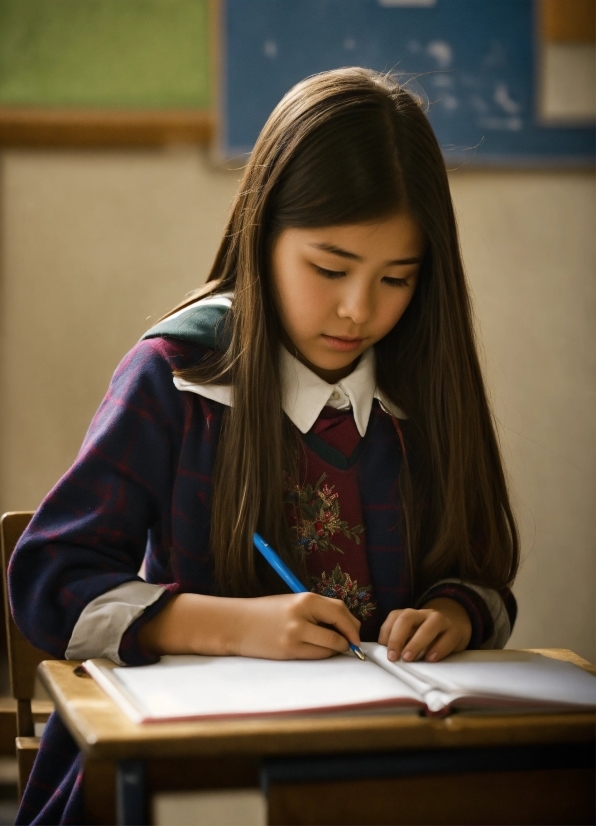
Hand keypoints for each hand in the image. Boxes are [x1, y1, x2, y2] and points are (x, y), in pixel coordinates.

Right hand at [139, 591, 360, 660]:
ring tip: (332, 647)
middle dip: (350, 638)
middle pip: (340, 628)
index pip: (340, 610)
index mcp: (305, 599)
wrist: (236, 623)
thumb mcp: (293, 603)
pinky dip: (323, 655)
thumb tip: (347, 625)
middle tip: (351, 645)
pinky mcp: (289, 651)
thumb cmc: (266, 612)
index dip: (352, 624)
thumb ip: (318, 610)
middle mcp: (302, 615)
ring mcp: (295, 635)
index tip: (355, 633)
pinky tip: (317, 651)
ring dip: (337, 648)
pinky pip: (317, 656)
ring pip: (331, 645)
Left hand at [378, 598, 471, 662]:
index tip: (383, 650)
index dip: (386, 632)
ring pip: (428, 627)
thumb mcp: (411, 636)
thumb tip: (387, 654)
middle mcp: (423, 614)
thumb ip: (400, 642)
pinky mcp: (454, 632)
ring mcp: (440, 620)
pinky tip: (430, 659)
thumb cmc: (425, 638)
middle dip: (397, 638)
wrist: (453, 631)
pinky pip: (447, 638)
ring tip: (408, 658)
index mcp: (409, 614)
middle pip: (407, 619)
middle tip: (393, 657)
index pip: (394, 616)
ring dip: (416, 643)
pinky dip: (438, 649)